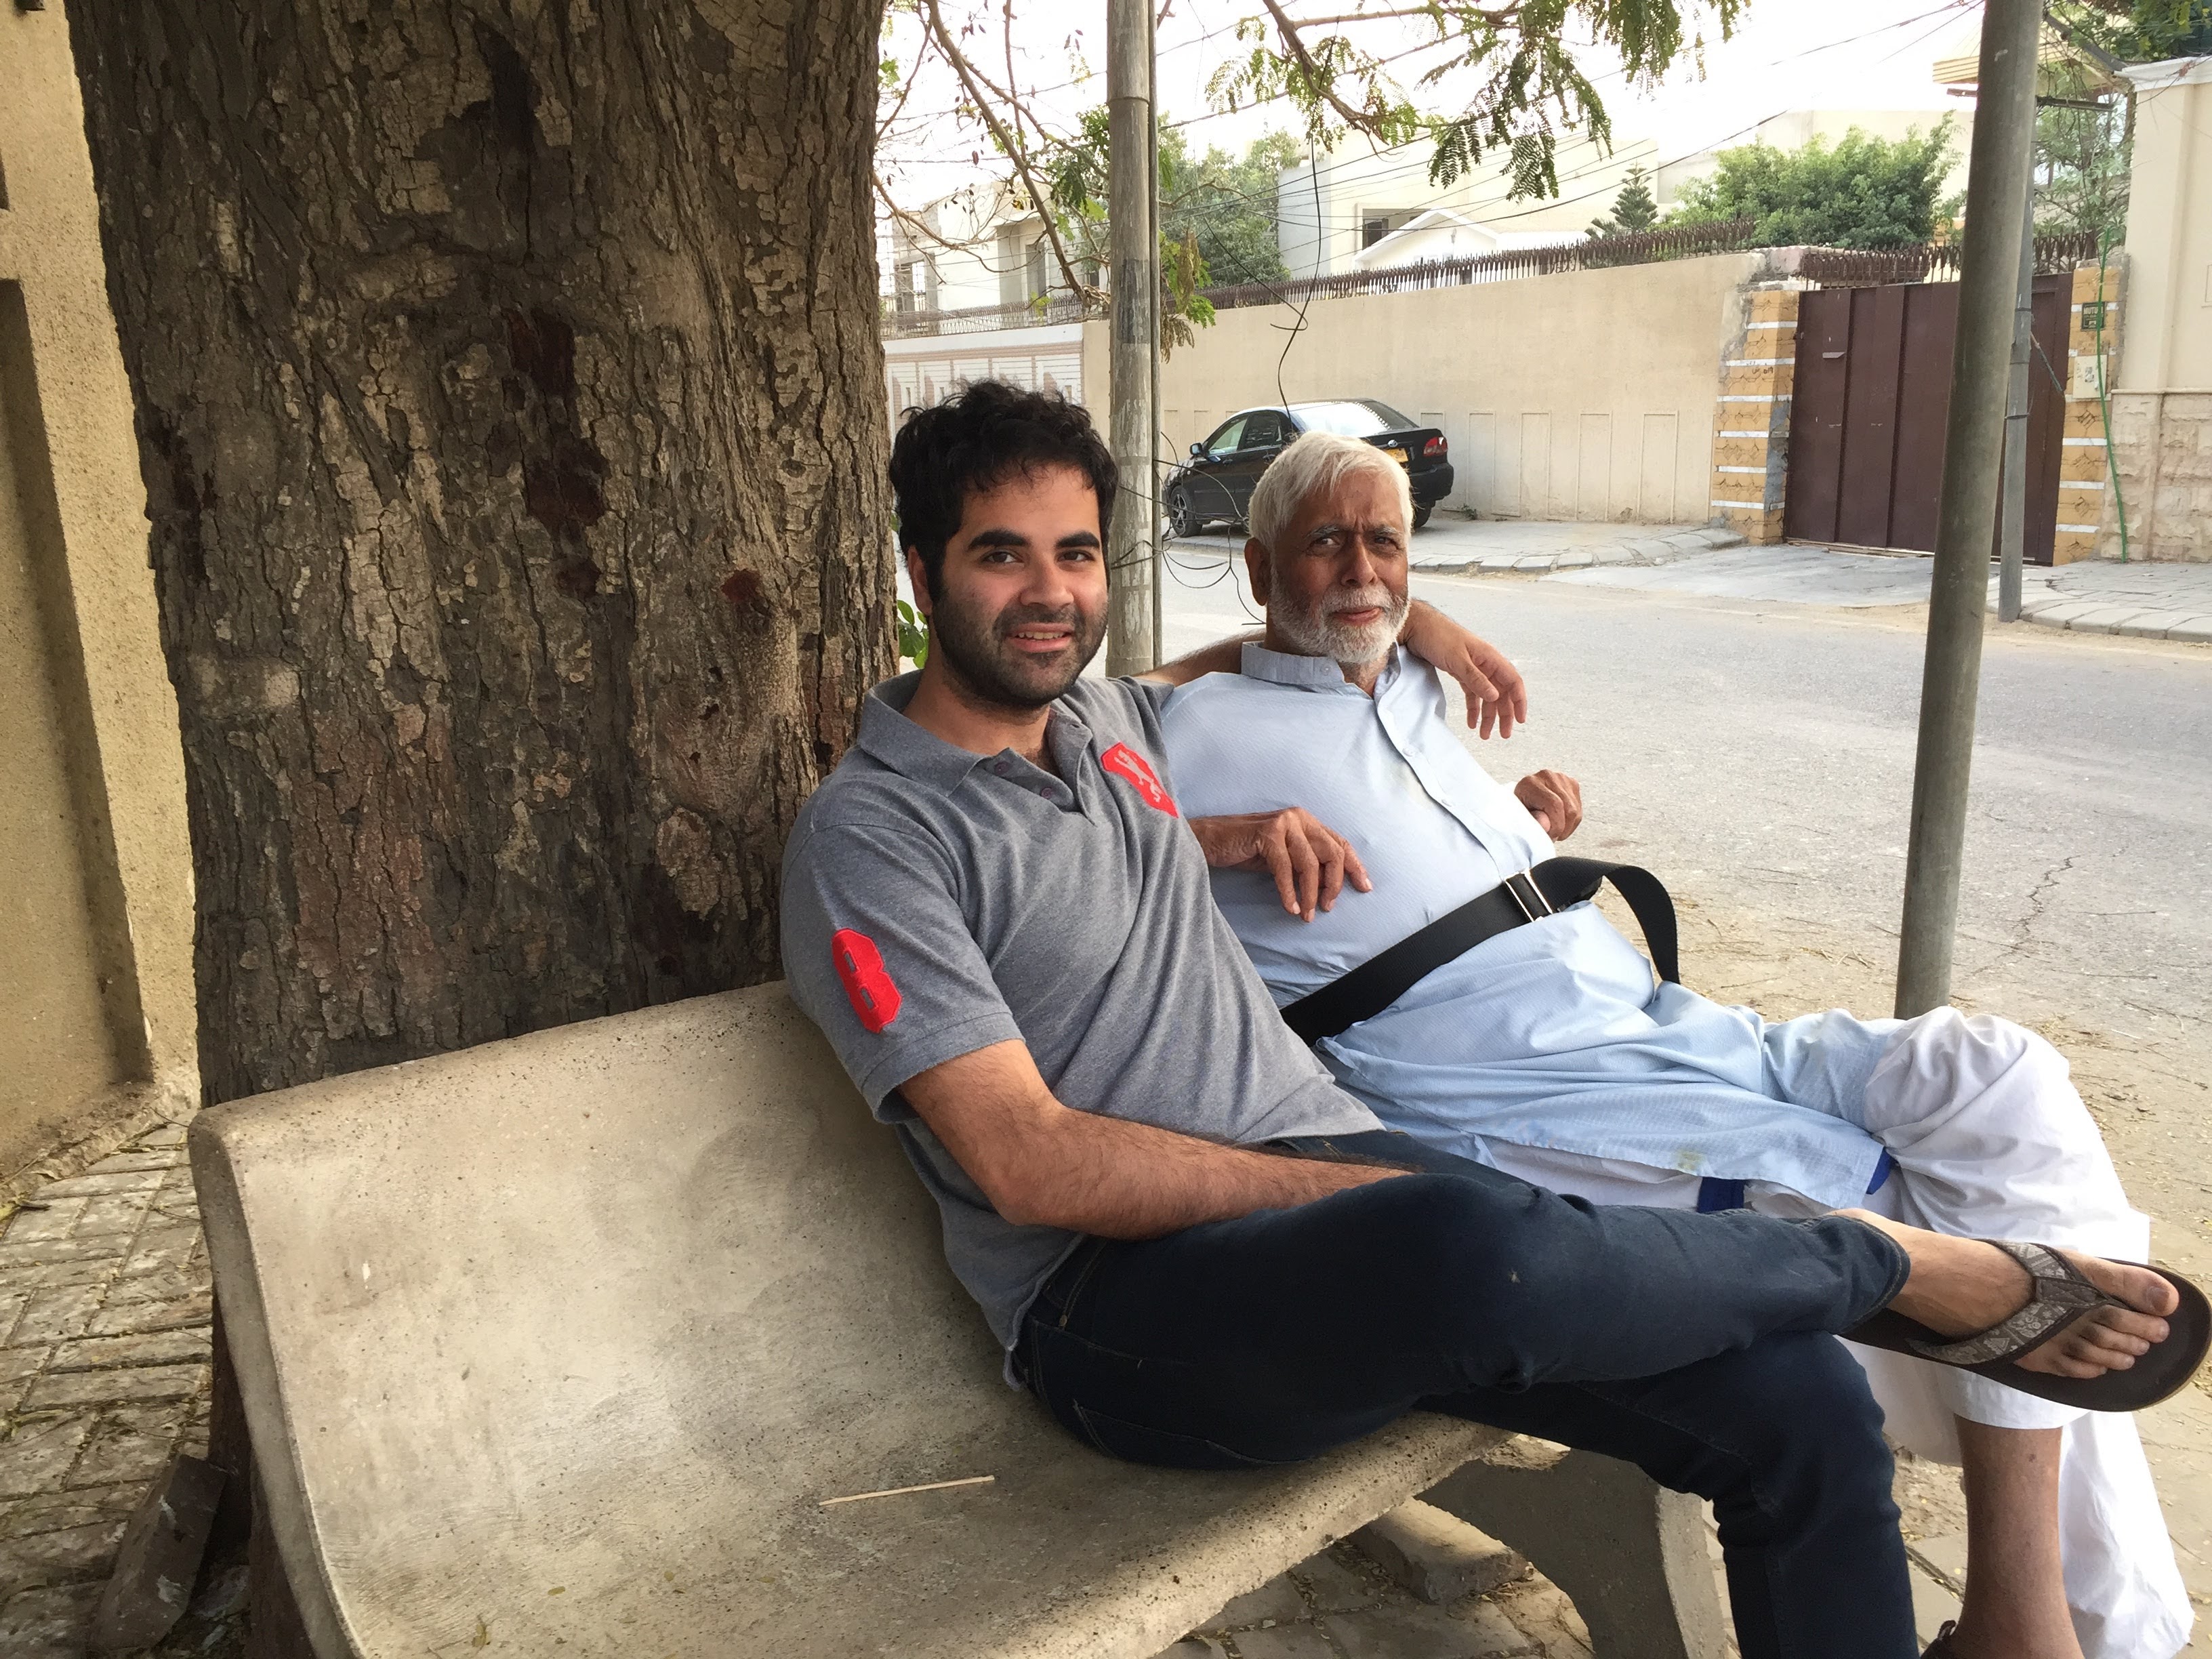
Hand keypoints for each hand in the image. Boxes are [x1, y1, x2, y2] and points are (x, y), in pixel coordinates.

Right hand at [1191, 809, 1371, 921]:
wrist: (1211, 841)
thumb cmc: (1246, 851)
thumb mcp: (1283, 858)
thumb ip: (1306, 866)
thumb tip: (1329, 888)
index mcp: (1307, 821)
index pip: (1340, 843)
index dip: (1355, 867)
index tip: (1364, 888)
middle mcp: (1299, 817)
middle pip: (1332, 853)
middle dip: (1334, 884)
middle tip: (1327, 907)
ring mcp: (1284, 823)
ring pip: (1310, 863)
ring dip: (1310, 894)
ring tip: (1307, 914)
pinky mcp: (1268, 833)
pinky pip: (1285, 868)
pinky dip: (1288, 891)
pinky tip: (1290, 907)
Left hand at [1398, 600, 1527, 738]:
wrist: (1417, 626)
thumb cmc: (1438, 636)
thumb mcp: (1457, 660)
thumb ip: (1476, 679)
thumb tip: (1495, 697)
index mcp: (1490, 658)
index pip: (1512, 681)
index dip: (1519, 701)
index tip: (1520, 720)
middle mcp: (1486, 664)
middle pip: (1502, 692)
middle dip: (1504, 714)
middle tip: (1503, 735)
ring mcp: (1474, 669)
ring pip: (1487, 696)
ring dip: (1488, 716)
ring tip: (1484, 735)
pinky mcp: (1461, 673)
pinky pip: (1472, 694)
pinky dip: (1473, 709)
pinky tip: (1472, 722)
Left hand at [1514, 770, 1582, 839]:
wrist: (1523, 799)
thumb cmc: (1519, 811)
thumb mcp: (1519, 818)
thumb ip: (1532, 821)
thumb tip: (1546, 825)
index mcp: (1531, 783)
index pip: (1554, 804)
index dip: (1556, 825)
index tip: (1550, 835)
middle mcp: (1548, 777)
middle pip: (1569, 809)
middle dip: (1562, 829)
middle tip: (1552, 836)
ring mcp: (1562, 779)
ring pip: (1576, 811)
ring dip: (1567, 827)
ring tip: (1554, 830)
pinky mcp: (1572, 784)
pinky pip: (1579, 810)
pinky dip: (1571, 823)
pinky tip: (1560, 823)